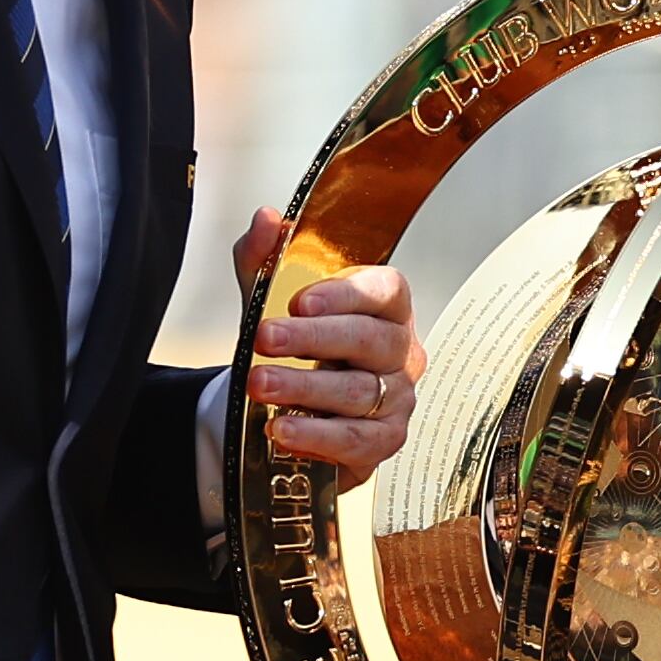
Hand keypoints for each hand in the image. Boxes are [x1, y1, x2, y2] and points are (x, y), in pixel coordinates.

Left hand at [230, 207, 423, 477]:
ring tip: (259, 385)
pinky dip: (318, 435)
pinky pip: (357, 439)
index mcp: (386, 307)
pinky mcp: (384, 440)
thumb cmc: (293, 344)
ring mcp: (399, 398)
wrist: (290, 403)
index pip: (385, 291)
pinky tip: (282, 428)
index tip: (298, 301)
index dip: (345, 295)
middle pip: (371, 341)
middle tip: (263, 339)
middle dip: (313, 340)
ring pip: (360, 391)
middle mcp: (401, 351)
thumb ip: (264, 255)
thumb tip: (266, 219)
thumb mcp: (270, 294)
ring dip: (304, 388)